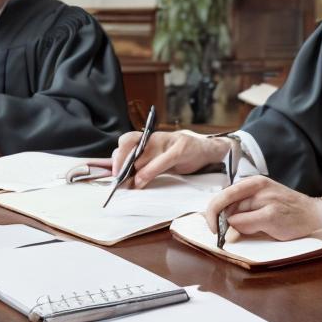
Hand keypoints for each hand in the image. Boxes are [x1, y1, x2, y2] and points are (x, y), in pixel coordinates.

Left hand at [110, 130, 228, 188]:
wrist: (207, 150)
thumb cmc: (181, 155)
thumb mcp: (160, 160)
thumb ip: (144, 167)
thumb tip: (126, 180)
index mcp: (149, 139)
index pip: (127, 140)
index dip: (118, 155)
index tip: (114, 173)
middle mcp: (156, 137)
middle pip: (130, 143)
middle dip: (120, 162)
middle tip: (118, 179)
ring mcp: (168, 140)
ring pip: (143, 152)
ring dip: (132, 170)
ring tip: (127, 184)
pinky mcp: (181, 148)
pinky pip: (162, 159)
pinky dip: (149, 171)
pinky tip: (142, 182)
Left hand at [203, 176, 321, 240]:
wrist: (313, 213)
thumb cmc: (285, 209)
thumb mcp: (262, 201)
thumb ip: (241, 207)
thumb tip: (219, 222)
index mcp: (254, 182)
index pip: (223, 195)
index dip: (212, 212)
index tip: (212, 226)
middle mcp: (258, 187)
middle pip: (226, 207)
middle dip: (225, 223)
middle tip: (232, 232)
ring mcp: (265, 199)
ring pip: (234, 217)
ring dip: (239, 227)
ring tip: (259, 226)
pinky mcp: (271, 214)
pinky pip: (244, 225)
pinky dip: (245, 231)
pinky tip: (261, 229)